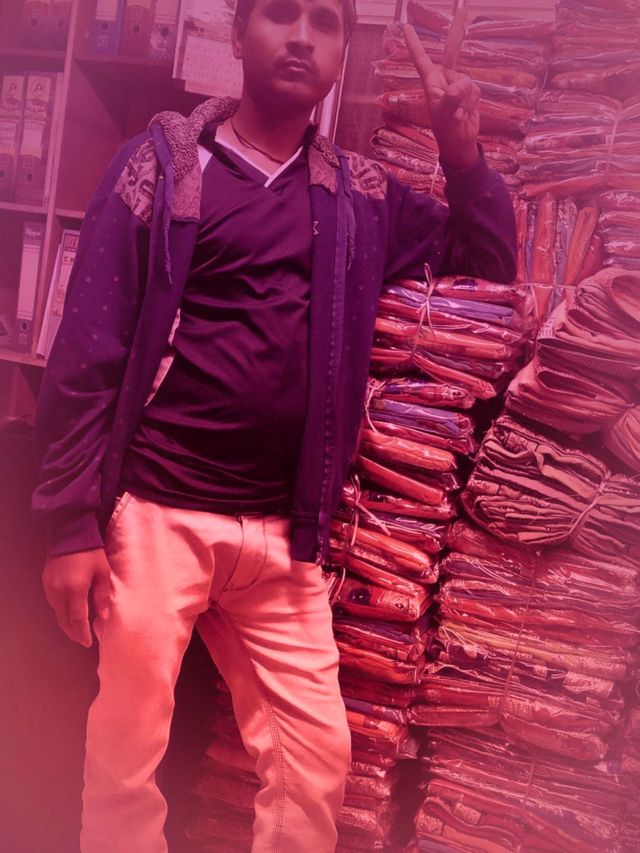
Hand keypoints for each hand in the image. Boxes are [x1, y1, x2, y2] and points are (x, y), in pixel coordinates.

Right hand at [42, 549, 112, 646]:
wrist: (70, 532)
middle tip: (83, 640)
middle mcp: (59, 591)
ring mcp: (50, 586)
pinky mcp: (46, 581)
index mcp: (75, 590)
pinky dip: (61, 611)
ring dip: (66, 623)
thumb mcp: (102, 572)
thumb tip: (104, 617)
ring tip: (77, 629)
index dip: (82, 633)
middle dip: (73, 632)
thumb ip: (102, 596)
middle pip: (64, 620)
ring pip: (57, 612)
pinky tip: (68, 612)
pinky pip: (53, 602)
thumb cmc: (91, 551)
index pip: (77, 620)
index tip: (88, 642)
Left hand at [404, 13, 479, 168]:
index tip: (406, 27)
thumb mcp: (446, 115)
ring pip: (468, 82)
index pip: (421, 59)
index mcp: (431, 83)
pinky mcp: (470, 92)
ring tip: (457, 115)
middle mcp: (445, 79)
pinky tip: (464, 114)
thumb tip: (461, 84)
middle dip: (457, 31)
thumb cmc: (446, 130)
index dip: (414, 43)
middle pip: (451, 51)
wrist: (460, 143)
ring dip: (465, 101)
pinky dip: (471, 104)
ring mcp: (458, 84)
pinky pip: (475, 91)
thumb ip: (452, 98)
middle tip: (462, 7)